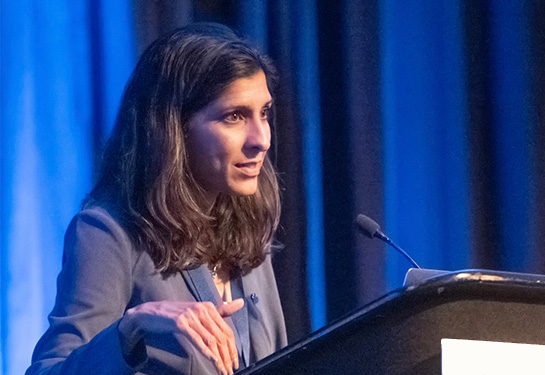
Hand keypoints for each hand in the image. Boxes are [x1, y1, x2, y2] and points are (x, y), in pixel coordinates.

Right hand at [118, 299, 243, 374]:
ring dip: (219, 358)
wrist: (150, 313)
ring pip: (211, 339)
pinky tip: (212, 360)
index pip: (227, 330)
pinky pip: (197, 339)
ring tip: (222, 370)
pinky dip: (206, 351)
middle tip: (230, 370)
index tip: (234, 362)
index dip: (232, 348)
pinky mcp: (180, 323)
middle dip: (228, 356)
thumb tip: (241, 302)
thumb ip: (220, 311)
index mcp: (208, 307)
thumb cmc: (175, 315)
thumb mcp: (198, 312)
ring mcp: (191, 316)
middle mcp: (202, 309)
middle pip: (221, 336)